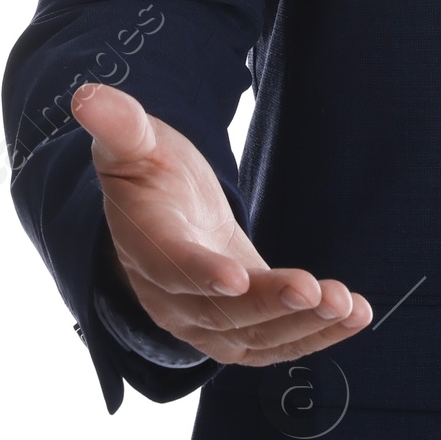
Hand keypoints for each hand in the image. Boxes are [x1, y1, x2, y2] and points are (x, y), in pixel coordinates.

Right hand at [71, 82, 372, 366]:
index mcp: (147, 245)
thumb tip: (87, 95)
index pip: (172, 265)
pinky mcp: (238, 325)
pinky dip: (314, 336)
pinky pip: (273, 344)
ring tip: (347, 306)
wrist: (156, 216)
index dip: (202, 273)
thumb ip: (119, 124)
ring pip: (252, 338)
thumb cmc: (147, 174)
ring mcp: (205, 318)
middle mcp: (173, 294)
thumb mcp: (133, 143)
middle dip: (270, 304)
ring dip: (303, 327)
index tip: (237, 277)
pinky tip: (354, 315)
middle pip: (221, 312)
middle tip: (316, 289)